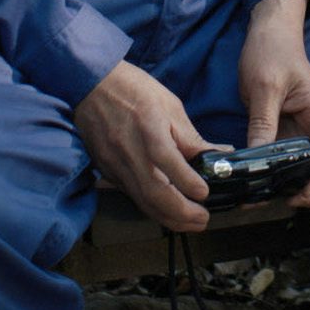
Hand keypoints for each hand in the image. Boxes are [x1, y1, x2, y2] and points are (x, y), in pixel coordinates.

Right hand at [73, 61, 226, 232]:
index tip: (205, 193)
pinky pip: (132, 196)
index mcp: (147, 127)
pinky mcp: (108, 171)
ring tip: (191, 223)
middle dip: (180, 212)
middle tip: (203, 219)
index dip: (186, 180)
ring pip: (141, 201)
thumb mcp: (170, 106)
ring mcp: (114, 164)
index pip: (166, 159)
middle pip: (153, 191)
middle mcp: (128, 150)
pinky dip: (152, 209)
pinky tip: (168, 213)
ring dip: (168, 218)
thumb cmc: (134, 90)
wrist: (90, 85)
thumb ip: (191, 137)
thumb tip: (218, 156)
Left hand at [237, 0, 309, 208]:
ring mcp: (301, 128)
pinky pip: (287, 159)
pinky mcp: (284, 129)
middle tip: (289, 202)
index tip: (304, 192)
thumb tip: (256, 160)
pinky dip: (279, 175)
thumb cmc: (271, 51)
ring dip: (298, 185)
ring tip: (270, 198)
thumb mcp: (264, 86)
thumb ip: (263, 123)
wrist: (267, 31)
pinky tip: (260, 184)